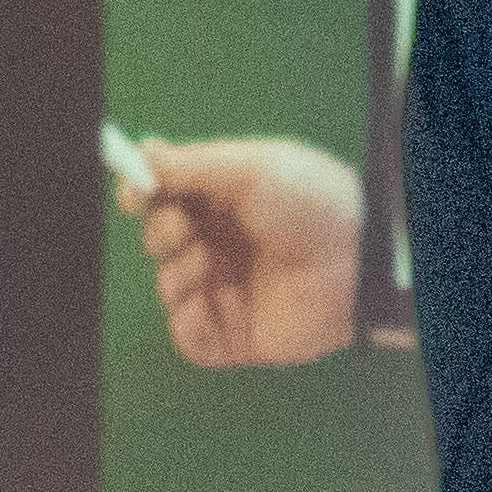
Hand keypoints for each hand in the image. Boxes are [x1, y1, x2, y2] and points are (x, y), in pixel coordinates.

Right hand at [122, 135, 365, 366]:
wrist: (358, 259)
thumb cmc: (312, 204)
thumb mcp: (247, 169)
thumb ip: (187, 165)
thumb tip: (139, 153)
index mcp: (227, 201)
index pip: (167, 198)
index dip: (143, 194)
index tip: (134, 192)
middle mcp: (226, 244)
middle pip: (159, 240)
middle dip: (160, 231)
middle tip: (184, 227)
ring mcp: (231, 290)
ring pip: (169, 286)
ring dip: (176, 272)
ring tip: (209, 261)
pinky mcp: (240, 335)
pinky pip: (190, 338)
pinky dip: (185, 322)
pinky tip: (202, 300)